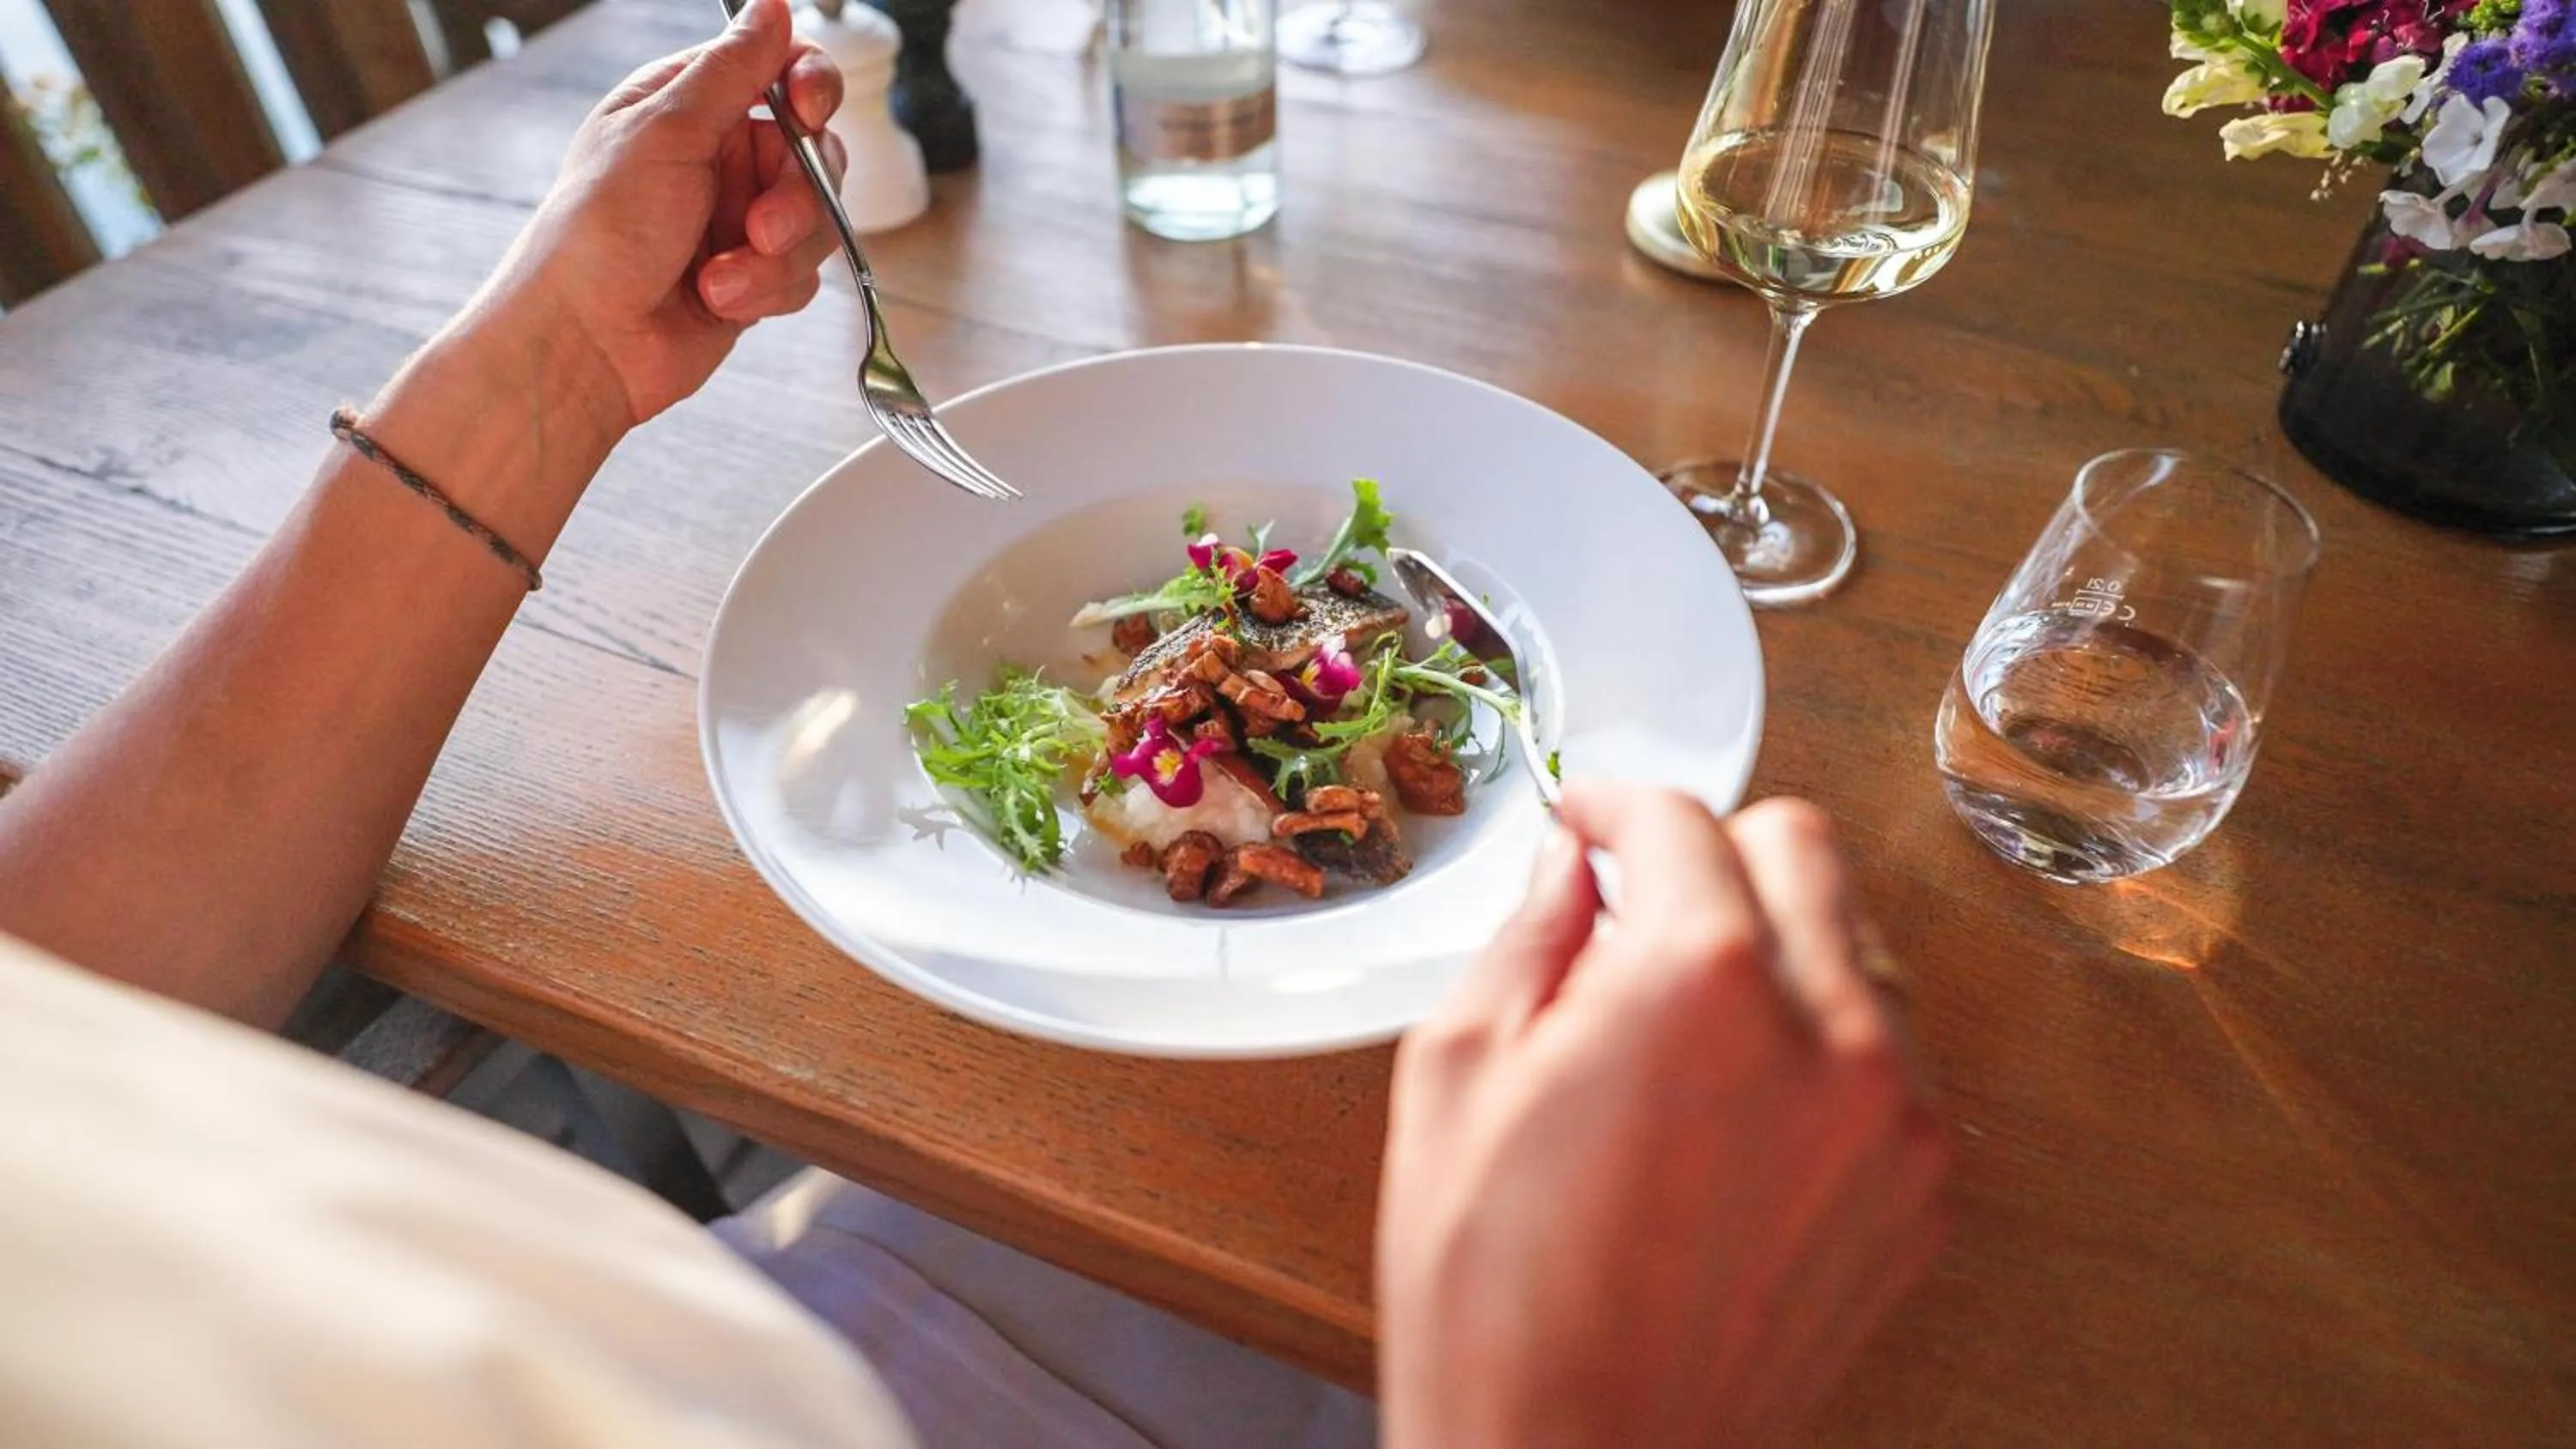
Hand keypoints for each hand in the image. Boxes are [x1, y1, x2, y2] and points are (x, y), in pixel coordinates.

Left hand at [486, 0, 848, 428]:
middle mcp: (719, 156)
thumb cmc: (599, 235)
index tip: (808, 113)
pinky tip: (718, 300)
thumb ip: (731, 69)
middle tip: (760, 224)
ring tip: (722, 276)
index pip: (781, 69)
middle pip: (815, 152)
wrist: (584, 343)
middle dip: (797, 196)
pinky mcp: (753, 276)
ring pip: (818, 220)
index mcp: (689, 104)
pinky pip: (803, 274)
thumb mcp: (666, 133)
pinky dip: (768, 291)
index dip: (811, 87)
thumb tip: (771, 5)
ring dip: (777, 255)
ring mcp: (738, 219)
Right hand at [1376, 787, 1948, 1448]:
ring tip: (1678, 1029)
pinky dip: (1818, 1049)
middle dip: (1710, 856)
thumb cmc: (1495, 1296)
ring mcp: (1891, 1117)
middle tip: (1631, 909)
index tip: (1586, 824)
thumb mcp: (1459, 1074)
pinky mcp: (1919, 1193)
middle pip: (1801, 848)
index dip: (1612, 805)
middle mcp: (1824, 1031)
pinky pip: (1885, 1058)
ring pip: (1856, 947)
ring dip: (1775, 950)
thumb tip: (1572, 870)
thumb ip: (1532, 937)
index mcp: (1696, 981)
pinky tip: (1731, 1112)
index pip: (1679, 817)